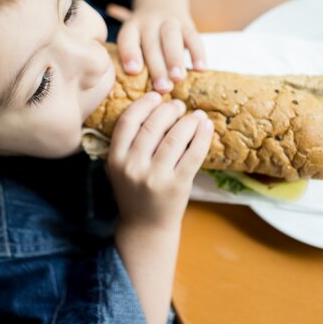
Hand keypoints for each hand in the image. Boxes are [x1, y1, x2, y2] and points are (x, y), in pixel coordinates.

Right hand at [106, 92, 213, 228]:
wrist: (145, 227)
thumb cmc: (135, 192)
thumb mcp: (120, 167)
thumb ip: (129, 142)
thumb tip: (155, 106)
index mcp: (116, 159)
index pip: (128, 122)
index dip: (143, 105)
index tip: (156, 96)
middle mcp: (133, 167)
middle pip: (152, 126)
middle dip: (168, 110)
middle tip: (178, 105)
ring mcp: (155, 177)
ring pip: (175, 138)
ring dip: (188, 121)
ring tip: (195, 115)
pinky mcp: (177, 185)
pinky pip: (193, 154)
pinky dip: (202, 137)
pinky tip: (206, 126)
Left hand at [109, 4, 205, 93]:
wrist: (161, 1)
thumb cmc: (143, 34)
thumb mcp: (132, 38)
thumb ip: (132, 57)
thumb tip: (131, 92)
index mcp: (131, 28)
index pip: (128, 39)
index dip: (130, 53)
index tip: (133, 71)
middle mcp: (149, 22)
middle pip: (152, 43)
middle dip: (157, 67)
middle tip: (162, 88)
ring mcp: (169, 21)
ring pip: (172, 38)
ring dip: (175, 59)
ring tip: (178, 78)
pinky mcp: (187, 23)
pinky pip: (193, 36)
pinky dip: (198, 53)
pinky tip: (201, 69)